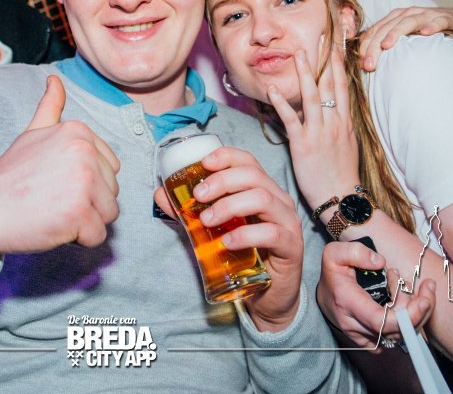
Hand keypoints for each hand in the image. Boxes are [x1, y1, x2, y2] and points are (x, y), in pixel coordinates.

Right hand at [0, 76, 120, 267]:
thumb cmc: (9, 177)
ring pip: (109, 214)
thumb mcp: (31, 134)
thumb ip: (50, 108)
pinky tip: (53, 226)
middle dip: (86, 203)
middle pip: (112, 191)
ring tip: (53, 211)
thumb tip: (55, 80)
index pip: (110, 168)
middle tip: (51, 199)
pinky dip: (78, 240)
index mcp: (78, 132)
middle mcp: (85, 152)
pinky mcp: (80, 212)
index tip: (54, 181)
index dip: (85, 183)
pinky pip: (98, 236)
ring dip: (85, 222)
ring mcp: (83, 181)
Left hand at [155, 144, 304, 331]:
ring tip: (207, 220)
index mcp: (263, 190)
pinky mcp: (292, 247)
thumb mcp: (215, 230)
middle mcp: (279, 201)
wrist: (269, 296)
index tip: (203, 164)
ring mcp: (288, 222)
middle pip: (253, 176)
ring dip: (230, 205)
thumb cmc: (245, 256)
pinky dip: (246, 234)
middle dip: (222, 181)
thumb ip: (190, 213)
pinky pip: (272, 233)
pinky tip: (227, 242)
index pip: (248, 162)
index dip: (226, 157)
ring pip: (263, 199)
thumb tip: (161, 194)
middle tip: (198, 196)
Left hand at [267, 43, 358, 214]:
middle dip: (325, 60)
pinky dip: (282, 103)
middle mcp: (335, 123)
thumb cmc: (342, 174)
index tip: (336, 44)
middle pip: (330, 85)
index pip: (343, 86)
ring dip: (304, 74)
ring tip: (297, 53)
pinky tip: (273, 89)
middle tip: (320, 36)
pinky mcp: (304, 145)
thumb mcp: (346, 145)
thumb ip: (338, 125)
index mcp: (345, 122)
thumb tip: (331, 112)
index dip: (339, 64)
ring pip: (313, 97)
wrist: (342, 198)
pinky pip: (292, 120)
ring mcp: (320, 133)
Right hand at [316, 240, 435, 351]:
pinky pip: (397, 338)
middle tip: (419, 284)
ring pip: (400, 334)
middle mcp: (354, 325)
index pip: (380, 321)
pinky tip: (403, 303)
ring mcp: (363, 337)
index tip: (424, 299)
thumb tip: (380, 262)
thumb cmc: (332, 273)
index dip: (407, 315)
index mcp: (347, 302)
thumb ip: (356, 251)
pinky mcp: (372, 342)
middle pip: (397, 330)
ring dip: (412, 312)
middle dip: (417, 308)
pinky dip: (408, 323)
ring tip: (404, 286)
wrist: (325, 295)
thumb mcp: (335, 253)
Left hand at [357, 7, 452, 70]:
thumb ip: (393, 50)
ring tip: (387, 45)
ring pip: (410, 20)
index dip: (367, 45)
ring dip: (397, 32)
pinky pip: (442, 20)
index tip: (361, 64)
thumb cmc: (436, 38)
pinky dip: (433, 24)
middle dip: (376, 44)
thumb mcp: (411, 44)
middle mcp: (413, 14)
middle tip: (369, 64)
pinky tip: (426, 33)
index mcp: (399, 19)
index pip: (378, 29)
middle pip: (389, 25)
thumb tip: (368, 65)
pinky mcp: (452, 18)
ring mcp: (432, 15)